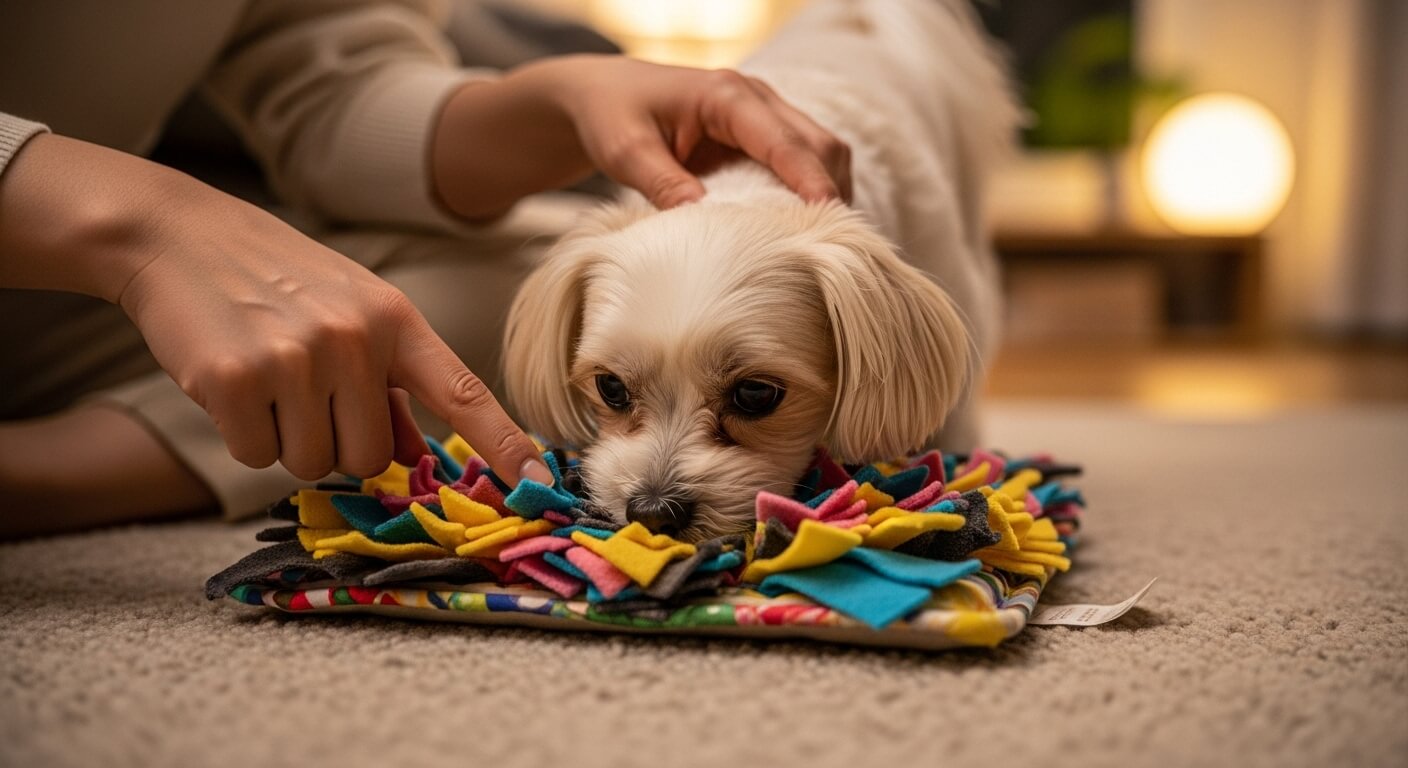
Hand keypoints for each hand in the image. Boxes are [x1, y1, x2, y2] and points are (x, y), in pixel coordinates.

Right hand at [0, 134, 553, 485]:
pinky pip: (257, 456)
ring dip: (287, 438)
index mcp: (395, 319)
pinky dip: (242, 434)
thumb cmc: (277, 281)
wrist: (178, 236)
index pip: (464, 393)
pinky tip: (231, 382)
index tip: (539, 486)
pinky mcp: (237, 380)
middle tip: (304, 390)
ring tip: (267, 377)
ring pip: (313, 463)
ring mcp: (297, 358)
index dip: (504, 445)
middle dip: (337, 441)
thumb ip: (390, 388)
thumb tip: (418, 458)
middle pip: (370, 457)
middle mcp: (356, 338)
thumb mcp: (350, 315)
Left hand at [432, 55, 850, 216]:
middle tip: (831, 247)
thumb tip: (699, 217)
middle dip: (832, 192)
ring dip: (828, 195)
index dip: (809, 180)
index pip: (783, 140)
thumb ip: (661, 181)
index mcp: (725, 96)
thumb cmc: (612, 117)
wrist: (605, 96)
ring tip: (823, 246)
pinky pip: (804, 164)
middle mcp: (755, 99)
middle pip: (820, 144)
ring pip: (822, 153)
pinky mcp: (763, 137)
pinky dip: (811, 196)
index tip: (827, 219)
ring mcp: (765, 115)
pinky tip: (802, 233)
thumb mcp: (624, 151)